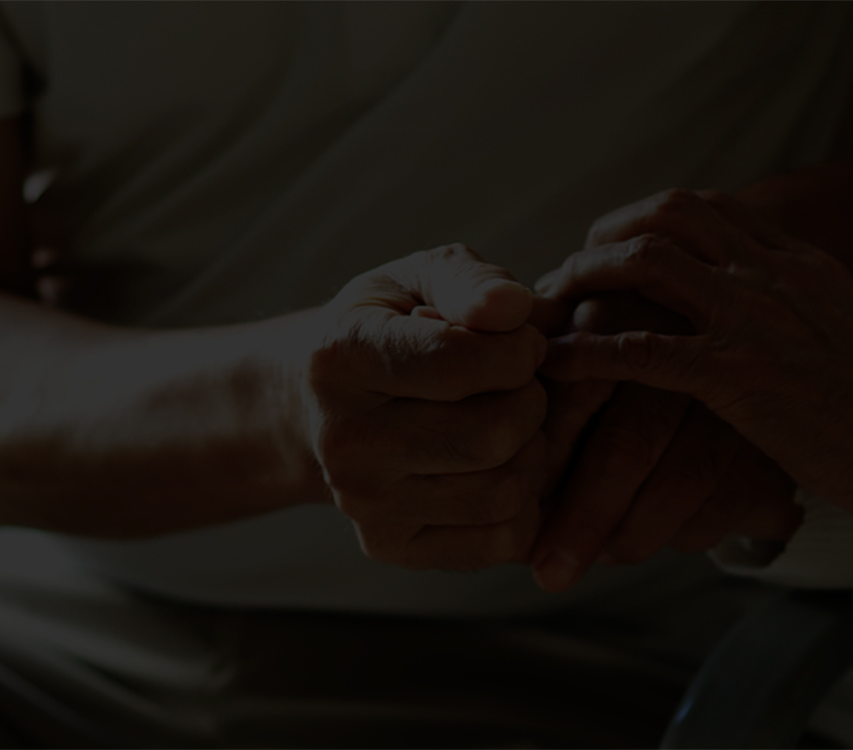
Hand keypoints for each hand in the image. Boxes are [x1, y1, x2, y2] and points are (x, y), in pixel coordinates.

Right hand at [294, 244, 608, 570]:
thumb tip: (514, 308)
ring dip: (533, 451)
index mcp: (340, 358)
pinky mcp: (390, 546)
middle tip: (518, 384)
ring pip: (506, 491)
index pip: (461, 364)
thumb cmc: (387, 327)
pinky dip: (523, 503)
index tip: (517, 340)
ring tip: (507, 421)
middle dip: (531, 400)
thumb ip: (469, 280)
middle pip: (492, 435)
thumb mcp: (417, 276)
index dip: (518, 349)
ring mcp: (363, 504)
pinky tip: (495, 466)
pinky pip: (502, 538)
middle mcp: (343, 441)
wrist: (319, 402)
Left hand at [528, 207, 801, 592]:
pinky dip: (587, 352)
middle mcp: (771, 273)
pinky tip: (557, 363)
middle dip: (605, 235)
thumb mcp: (839, 329)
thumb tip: (755, 313)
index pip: (706, 206)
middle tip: (568, 269)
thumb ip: (794, 306)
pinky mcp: (735, 374)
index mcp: (797, 260)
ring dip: (584, 278)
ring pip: (644, 265)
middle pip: (667, 214)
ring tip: (551, 306)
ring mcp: (751, 319)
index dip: (644, 218)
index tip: (611, 244)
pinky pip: (639, 352)